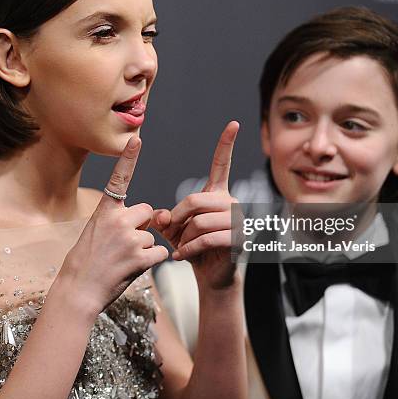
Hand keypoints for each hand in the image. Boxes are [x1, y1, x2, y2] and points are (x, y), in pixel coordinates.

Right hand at [60, 137, 168, 313]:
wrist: (77, 291)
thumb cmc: (85, 264)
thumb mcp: (96, 234)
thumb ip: (120, 221)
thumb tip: (151, 217)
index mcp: (104, 212)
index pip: (119, 179)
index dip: (128, 158)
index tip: (136, 139)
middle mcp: (118, 221)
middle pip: (148, 212)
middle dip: (143, 225)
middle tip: (124, 245)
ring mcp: (130, 239)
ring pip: (153, 236)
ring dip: (144, 249)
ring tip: (122, 261)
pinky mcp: (140, 257)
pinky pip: (159, 253)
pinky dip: (151, 262)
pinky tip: (132, 269)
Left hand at [158, 121, 241, 289]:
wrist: (211, 275)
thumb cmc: (192, 247)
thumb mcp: (174, 229)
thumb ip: (165, 218)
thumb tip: (160, 215)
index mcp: (217, 193)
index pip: (221, 164)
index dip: (226, 144)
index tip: (233, 123)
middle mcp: (230, 202)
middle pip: (195, 199)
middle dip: (177, 218)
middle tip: (170, 232)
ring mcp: (237, 221)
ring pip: (200, 222)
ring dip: (184, 237)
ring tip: (180, 247)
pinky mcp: (238, 240)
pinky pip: (206, 239)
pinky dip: (188, 250)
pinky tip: (180, 256)